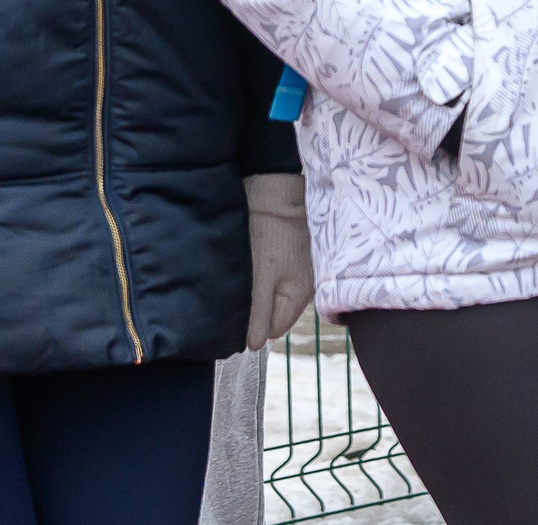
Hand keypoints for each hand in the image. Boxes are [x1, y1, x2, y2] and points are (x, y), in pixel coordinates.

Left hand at [245, 173, 314, 348]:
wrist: (274, 192)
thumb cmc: (268, 234)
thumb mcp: (261, 277)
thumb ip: (259, 313)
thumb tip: (254, 346)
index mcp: (299, 296)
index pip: (272, 329)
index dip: (252, 324)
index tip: (235, 311)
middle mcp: (302, 288)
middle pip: (271, 315)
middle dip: (253, 309)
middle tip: (237, 293)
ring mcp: (296, 273)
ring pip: (269, 298)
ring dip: (254, 293)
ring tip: (241, 277)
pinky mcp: (287, 259)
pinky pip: (270, 281)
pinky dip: (257, 278)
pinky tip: (248, 266)